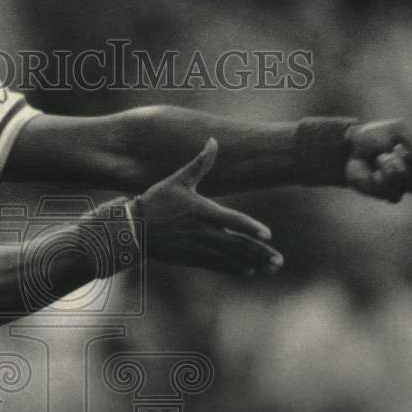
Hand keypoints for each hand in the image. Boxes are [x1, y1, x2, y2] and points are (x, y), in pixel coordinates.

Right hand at [133, 138, 282, 276]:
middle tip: (278, 261)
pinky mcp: (192, 258)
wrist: (133, 229)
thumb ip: (199, 164)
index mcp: (201, 211)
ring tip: (272, 268)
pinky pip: (218, 265)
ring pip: (230, 258)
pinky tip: (250, 271)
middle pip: (236, 245)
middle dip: (259, 254)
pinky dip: (235, 268)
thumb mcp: (178, 180)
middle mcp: (202, 232)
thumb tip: (213, 141)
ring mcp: (198, 248)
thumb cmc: (156, 201)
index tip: (268, 234)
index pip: (231, 220)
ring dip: (253, 264)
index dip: (250, 227)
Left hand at [344, 119, 411, 202]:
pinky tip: (375, 173)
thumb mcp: (397, 129)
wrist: (351, 147)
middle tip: (396, 149)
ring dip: (394, 169)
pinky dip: (384, 181)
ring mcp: (404, 184)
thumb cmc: (376, 136)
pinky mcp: (388, 194)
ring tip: (380, 158)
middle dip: (410, 161)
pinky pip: (395, 194)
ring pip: (411, 186)